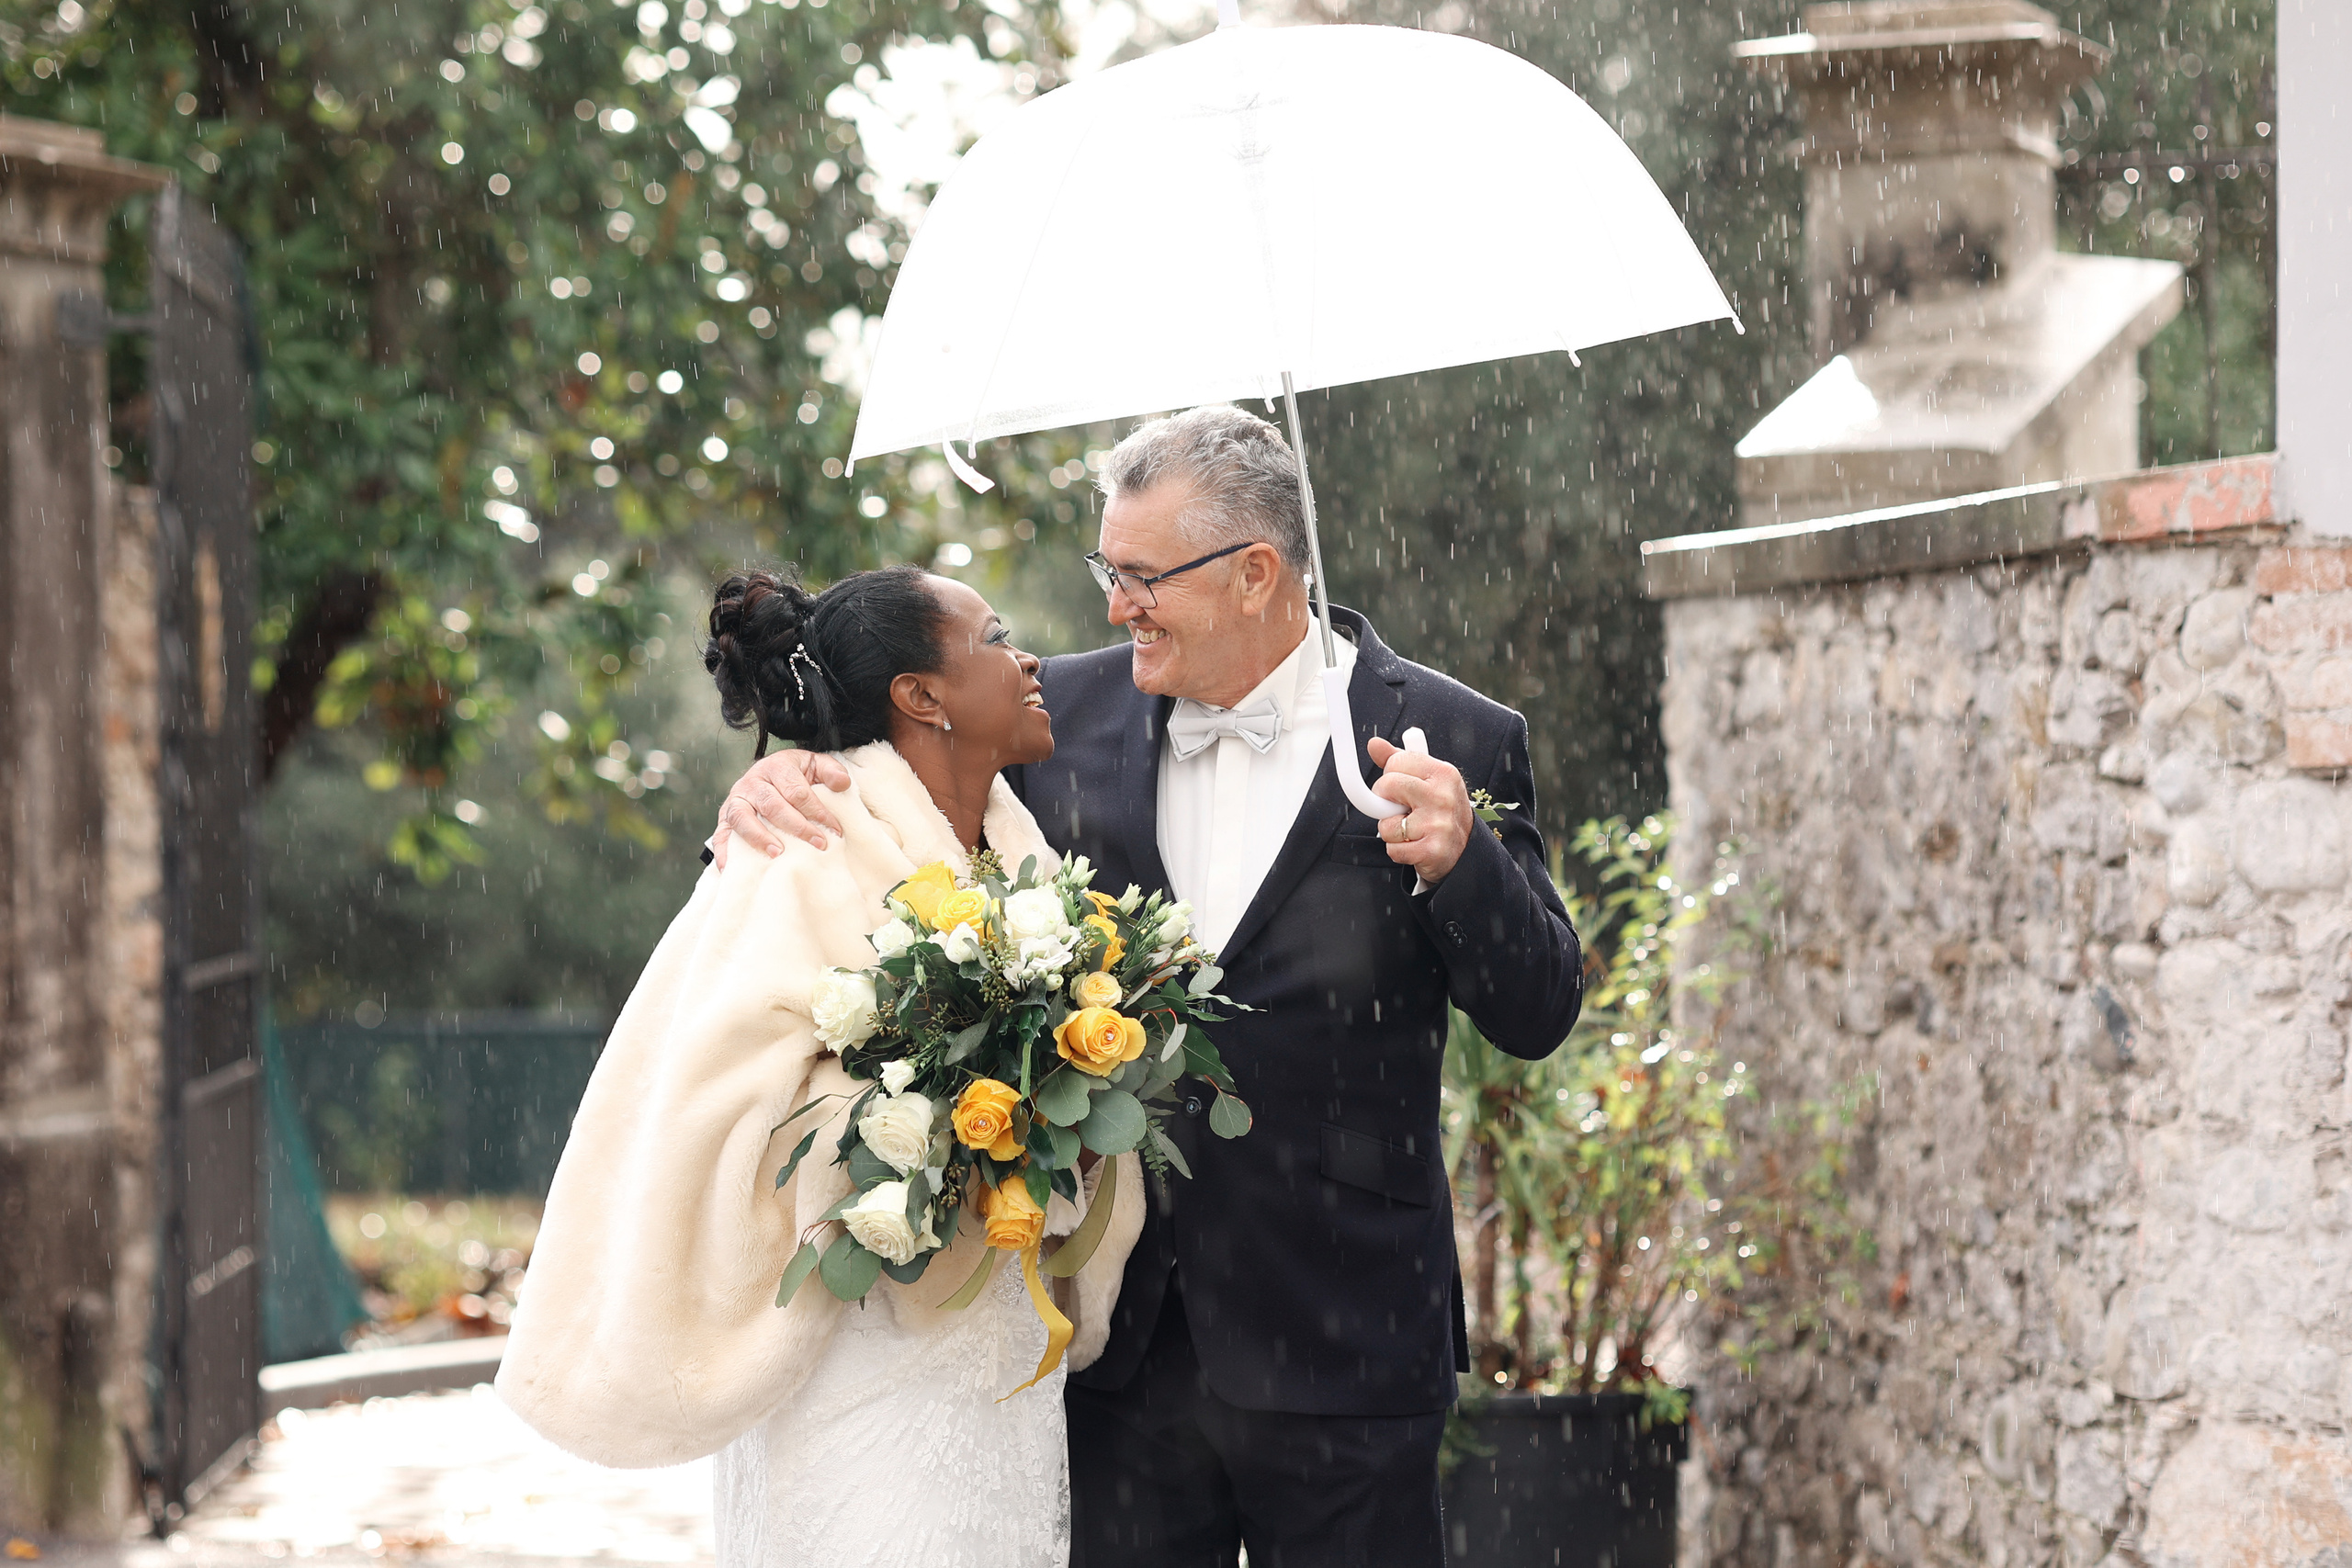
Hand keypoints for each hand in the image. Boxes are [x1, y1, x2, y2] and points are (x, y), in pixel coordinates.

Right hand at [709, 750, 852, 867]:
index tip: (835, 830)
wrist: (770, 774)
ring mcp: (736, 799)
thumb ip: (831, 771)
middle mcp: (753, 781)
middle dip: (797, 827)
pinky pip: (721, 834)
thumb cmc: (797, 775)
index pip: (797, 791)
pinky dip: (724, 851)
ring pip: (742, 817)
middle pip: (772, 805)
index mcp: (776, 766)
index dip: (817, 811)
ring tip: (777, 853)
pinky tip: (731, 868)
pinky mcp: (725, 817)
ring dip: (759, 837)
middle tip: (819, 844)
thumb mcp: (816, 765)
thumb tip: (842, 783)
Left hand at [1367, 736, 1473, 885]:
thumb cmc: (1441, 809)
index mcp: (1443, 773)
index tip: (1397, 787)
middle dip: (1385, 800)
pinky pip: (1393, 849)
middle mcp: (1442, 796)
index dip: (1389, 776)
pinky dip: (1398, 850)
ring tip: (1411, 828)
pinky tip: (1415, 844)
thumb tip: (1375, 744)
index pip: (1396, 762)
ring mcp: (1438, 824)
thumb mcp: (1427, 779)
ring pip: (1386, 824)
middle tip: (1399, 807)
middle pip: (1387, 786)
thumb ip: (1399, 760)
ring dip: (1392, 830)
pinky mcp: (1432, 850)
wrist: (1465, 846)